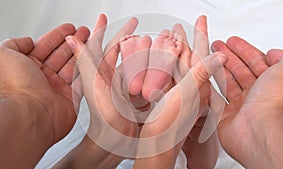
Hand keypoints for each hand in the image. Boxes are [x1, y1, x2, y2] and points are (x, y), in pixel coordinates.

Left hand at [0, 23, 88, 167]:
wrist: (30, 115)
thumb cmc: (16, 87)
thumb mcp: (4, 55)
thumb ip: (15, 44)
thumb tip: (27, 41)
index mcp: (27, 66)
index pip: (45, 46)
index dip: (58, 35)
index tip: (69, 28)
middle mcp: (42, 77)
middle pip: (61, 54)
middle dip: (73, 42)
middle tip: (84, 33)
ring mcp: (56, 88)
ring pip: (72, 66)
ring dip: (82, 53)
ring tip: (91, 41)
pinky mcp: (69, 98)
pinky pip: (81, 81)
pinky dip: (87, 70)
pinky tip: (93, 60)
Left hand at [54, 14, 139, 168]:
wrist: (115, 141)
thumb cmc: (102, 116)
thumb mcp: (92, 84)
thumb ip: (84, 61)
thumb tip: (71, 38)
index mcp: (99, 71)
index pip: (102, 44)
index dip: (104, 29)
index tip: (109, 17)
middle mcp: (111, 77)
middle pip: (121, 51)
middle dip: (129, 36)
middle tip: (138, 25)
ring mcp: (124, 86)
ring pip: (134, 62)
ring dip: (143, 50)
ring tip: (154, 40)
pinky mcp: (136, 96)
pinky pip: (144, 77)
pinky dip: (152, 68)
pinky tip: (160, 63)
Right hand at [133, 16, 226, 168]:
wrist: (155, 145)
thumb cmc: (171, 124)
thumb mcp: (191, 95)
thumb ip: (203, 74)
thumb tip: (220, 56)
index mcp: (200, 86)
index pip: (202, 54)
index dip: (201, 35)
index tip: (201, 20)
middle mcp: (192, 90)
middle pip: (189, 58)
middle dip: (183, 41)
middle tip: (176, 27)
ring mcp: (179, 96)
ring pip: (177, 67)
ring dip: (171, 51)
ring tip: (166, 38)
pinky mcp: (168, 102)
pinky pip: (167, 78)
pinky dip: (163, 66)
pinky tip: (158, 60)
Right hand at [213, 37, 282, 167]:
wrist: (263, 129)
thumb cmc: (278, 101)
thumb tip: (274, 53)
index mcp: (272, 83)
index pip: (256, 62)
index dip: (243, 50)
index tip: (232, 42)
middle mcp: (257, 95)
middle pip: (239, 71)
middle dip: (228, 57)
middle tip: (217, 47)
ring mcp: (242, 107)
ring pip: (227, 84)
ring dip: (218, 69)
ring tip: (208, 58)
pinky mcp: (226, 118)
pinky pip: (215, 101)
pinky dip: (209, 91)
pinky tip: (204, 80)